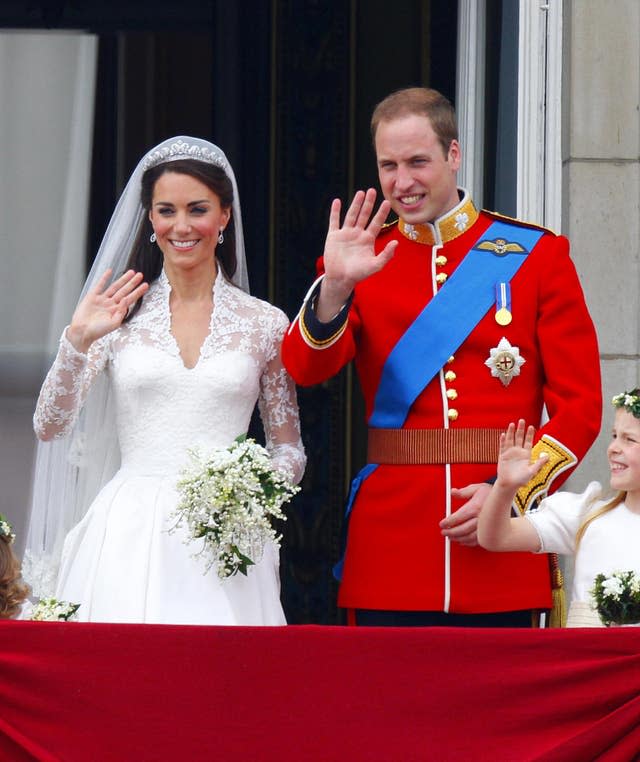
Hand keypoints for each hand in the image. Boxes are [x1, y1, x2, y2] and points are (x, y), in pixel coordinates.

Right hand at [67, 269, 148, 352]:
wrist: (82, 331)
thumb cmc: (98, 331)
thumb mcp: (114, 324)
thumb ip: (121, 312)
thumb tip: (125, 300)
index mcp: (117, 311)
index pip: (130, 299)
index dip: (138, 292)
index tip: (145, 285)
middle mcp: (110, 304)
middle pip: (124, 291)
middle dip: (132, 283)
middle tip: (140, 275)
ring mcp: (102, 299)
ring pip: (114, 286)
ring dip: (122, 279)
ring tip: (131, 272)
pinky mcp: (92, 296)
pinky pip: (99, 285)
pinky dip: (104, 278)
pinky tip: (110, 271)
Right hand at [316, 189, 397, 320]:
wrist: (340, 278)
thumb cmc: (358, 274)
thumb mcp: (375, 265)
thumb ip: (386, 255)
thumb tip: (396, 243)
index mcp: (368, 240)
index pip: (376, 223)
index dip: (381, 213)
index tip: (386, 202)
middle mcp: (357, 234)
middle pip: (364, 215)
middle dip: (369, 204)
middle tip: (373, 191)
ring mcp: (345, 234)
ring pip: (351, 215)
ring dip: (356, 204)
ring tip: (360, 193)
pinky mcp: (334, 236)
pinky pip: (334, 221)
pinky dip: (335, 212)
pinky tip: (337, 201)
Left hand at [442, 482, 491, 546]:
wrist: (507, 501)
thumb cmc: (492, 494)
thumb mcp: (477, 488)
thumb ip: (463, 492)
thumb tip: (453, 492)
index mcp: (475, 507)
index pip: (457, 517)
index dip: (447, 522)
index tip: (442, 524)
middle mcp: (481, 519)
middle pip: (462, 529)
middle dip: (450, 532)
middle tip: (444, 532)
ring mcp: (486, 527)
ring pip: (469, 537)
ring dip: (458, 538)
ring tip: (451, 537)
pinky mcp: (490, 533)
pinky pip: (478, 541)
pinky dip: (469, 542)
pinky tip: (463, 541)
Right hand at [496, 419, 547, 490]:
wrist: (509, 484)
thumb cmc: (521, 480)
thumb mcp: (532, 471)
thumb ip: (539, 463)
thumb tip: (548, 456)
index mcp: (526, 455)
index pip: (528, 441)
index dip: (530, 434)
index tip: (532, 426)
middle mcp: (518, 452)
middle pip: (519, 438)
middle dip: (521, 429)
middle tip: (522, 420)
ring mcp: (510, 453)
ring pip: (510, 439)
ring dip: (511, 432)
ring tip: (512, 424)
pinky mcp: (502, 456)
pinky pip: (502, 446)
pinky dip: (502, 440)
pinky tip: (503, 434)